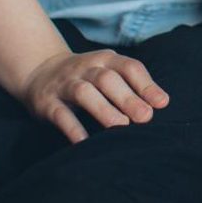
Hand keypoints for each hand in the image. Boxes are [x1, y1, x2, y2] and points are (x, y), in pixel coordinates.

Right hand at [15, 50, 168, 143]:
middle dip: (127, 97)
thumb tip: (161, 102)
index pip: (129, 67)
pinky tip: (85, 142)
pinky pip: (60, 114)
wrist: (39, 71)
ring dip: (103, 109)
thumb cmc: (87, 77)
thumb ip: (132, 85)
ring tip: (121, 126)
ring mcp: (64, 84)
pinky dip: (73, 128)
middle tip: (145, 117)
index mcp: (105, 60)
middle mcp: (85, 68)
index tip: (162, 103)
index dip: (146, 84)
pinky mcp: (46, 102)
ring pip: (84, 93)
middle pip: (107, 79)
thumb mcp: (108, 73)